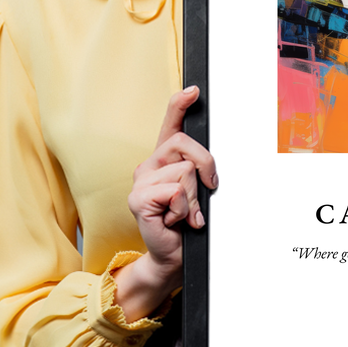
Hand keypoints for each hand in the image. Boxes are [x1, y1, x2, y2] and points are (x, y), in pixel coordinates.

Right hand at [113, 86, 217, 320]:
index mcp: (164, 159)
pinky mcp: (138, 199)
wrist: (173, 255)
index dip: (180, 104)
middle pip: (185, 144)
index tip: (194, 90)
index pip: (170, 124)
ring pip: (185, 171)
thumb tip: (209, 163)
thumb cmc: (187, 223)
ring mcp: (140, 181)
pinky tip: (175, 221)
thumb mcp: (198, 191)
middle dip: (206, 166)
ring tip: (186, 213)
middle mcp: (149, 165)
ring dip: (194, 197)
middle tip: (207, 190)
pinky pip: (175, 191)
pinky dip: (184, 209)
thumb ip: (199, 171)